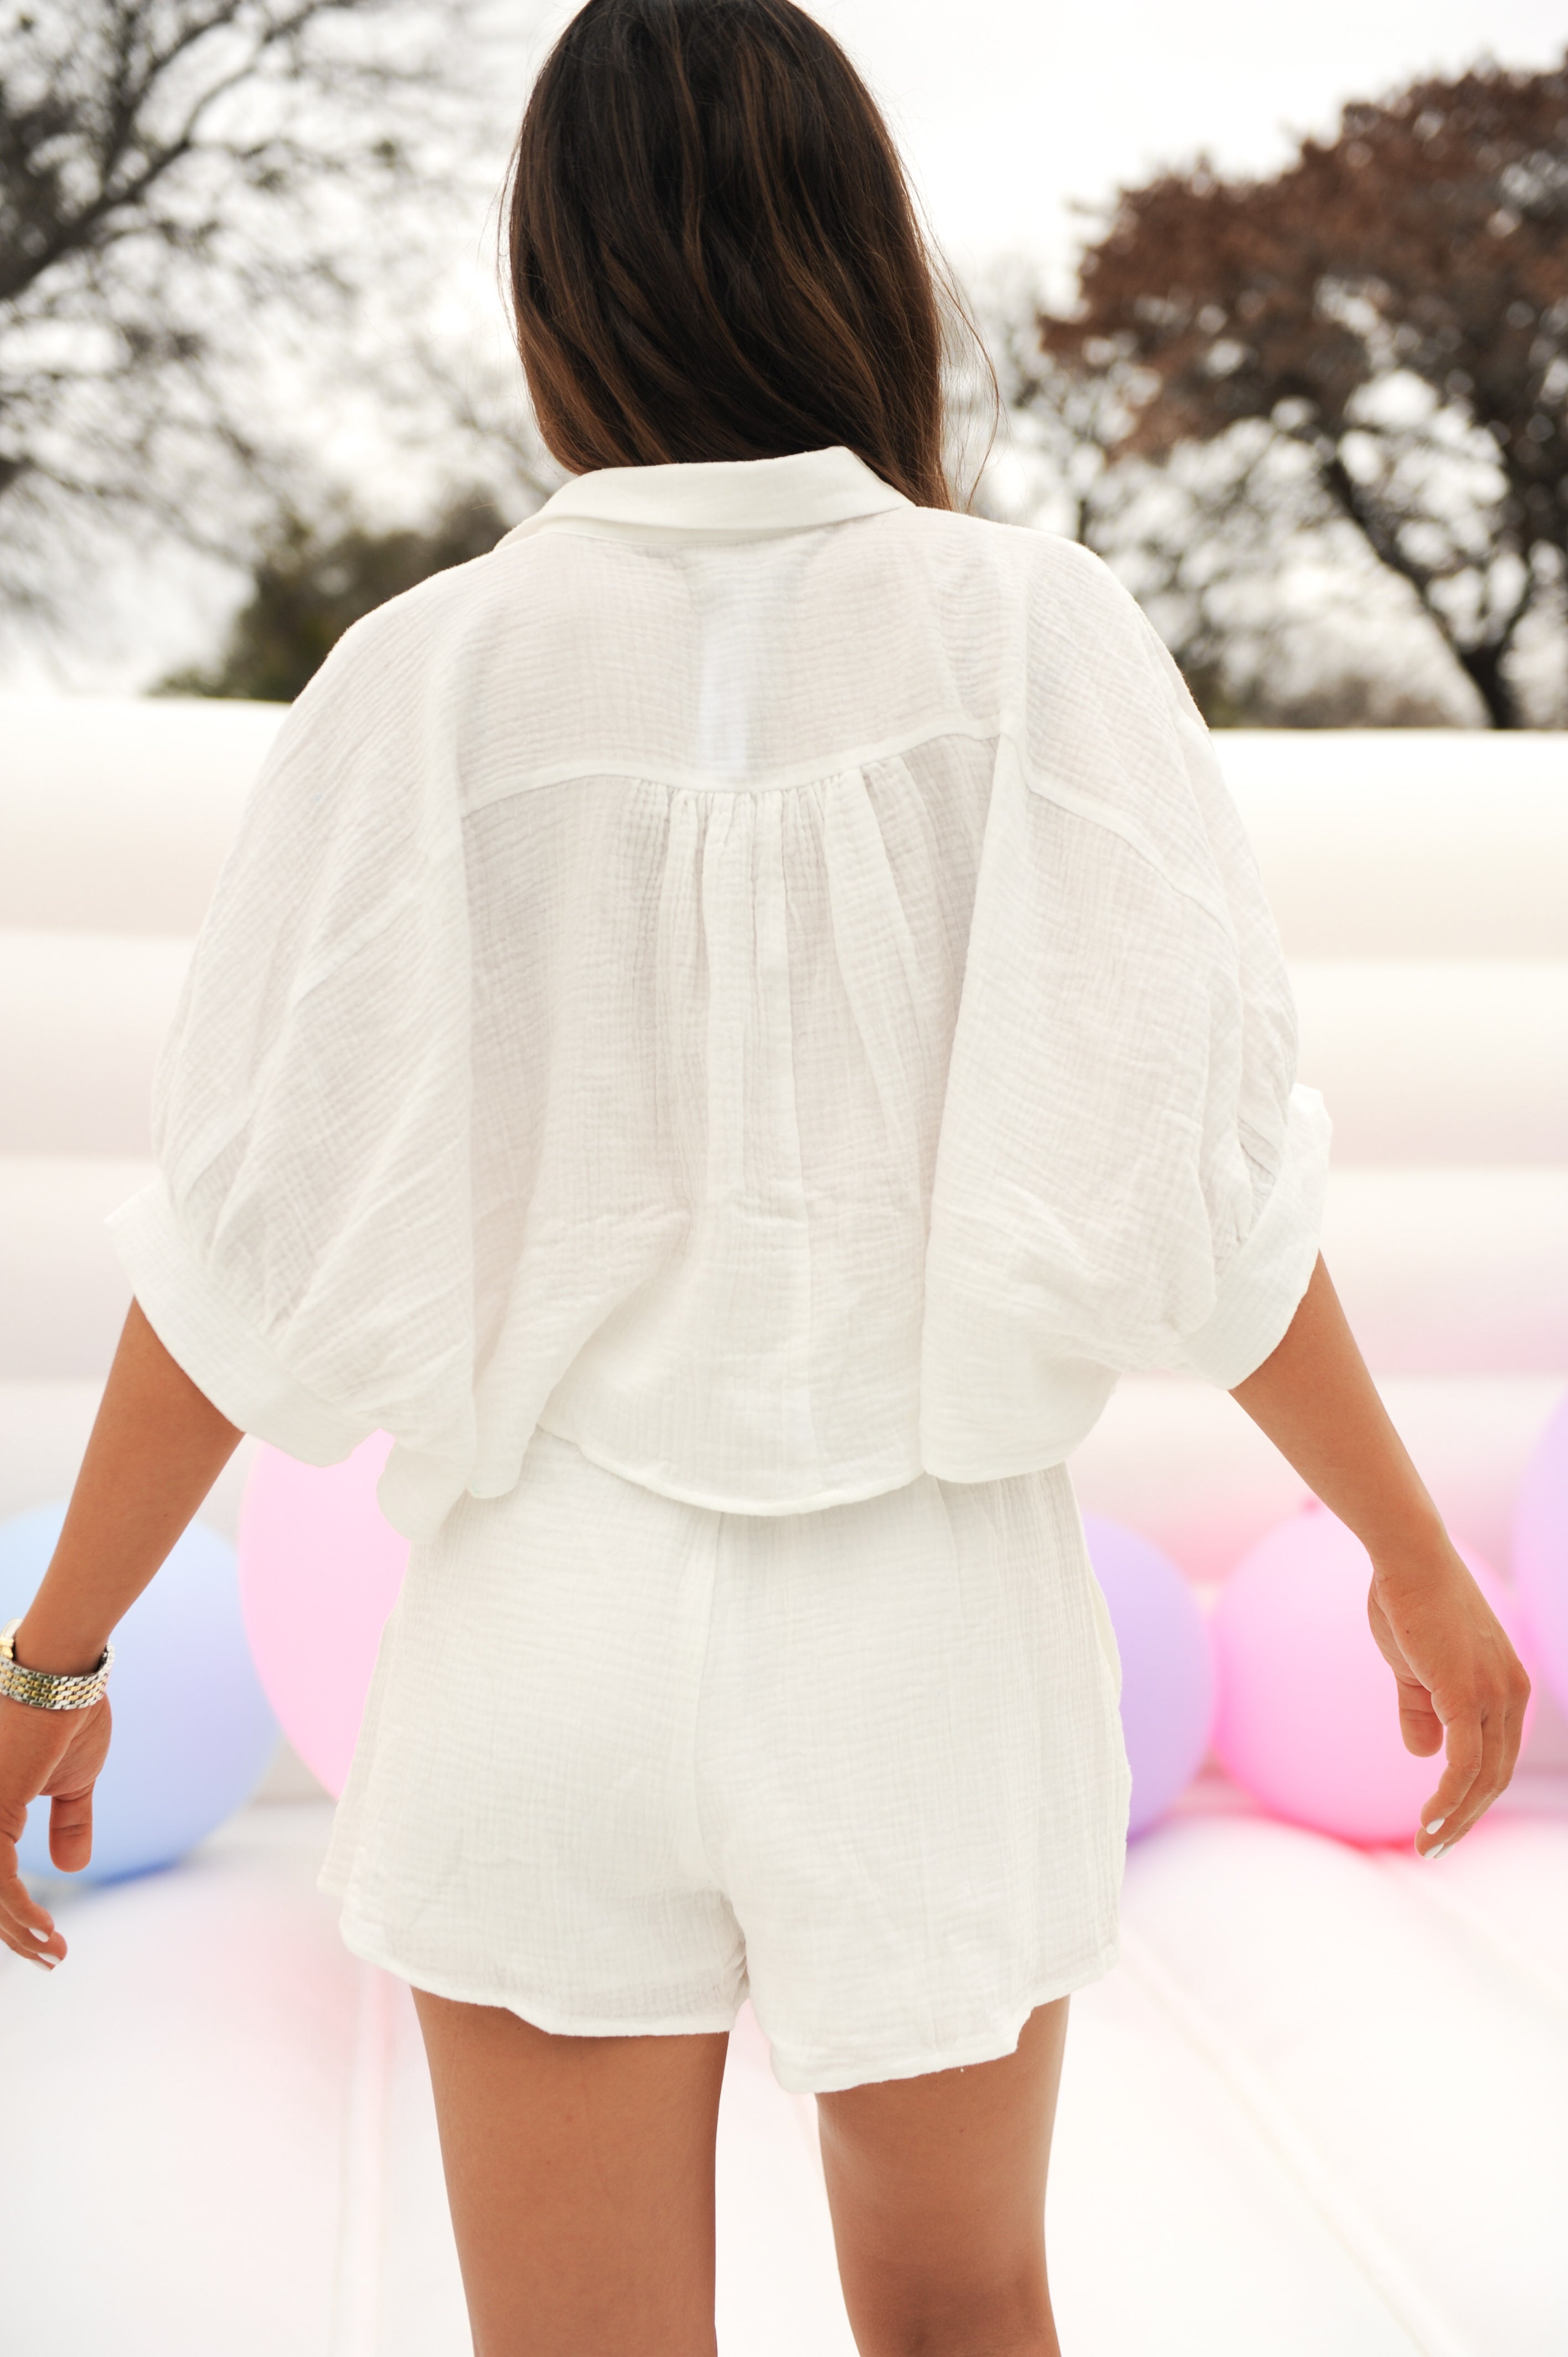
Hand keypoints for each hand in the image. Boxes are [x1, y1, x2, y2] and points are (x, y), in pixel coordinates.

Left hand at [0, 1694, 111, 1966]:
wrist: (62, 1675)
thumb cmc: (68, 1714)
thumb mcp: (73, 1780)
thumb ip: (68, 1822)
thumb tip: (72, 1869)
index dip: (17, 1915)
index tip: (49, 1940)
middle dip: (16, 1935)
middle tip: (50, 1959)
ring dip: (20, 1933)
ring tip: (52, 1954)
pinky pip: (0, 1881)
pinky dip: (21, 1913)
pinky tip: (44, 1931)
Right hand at [1367, 1537, 1529, 1857]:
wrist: (1407, 1559)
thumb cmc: (1408, 1603)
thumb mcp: (1414, 1667)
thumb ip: (1421, 1710)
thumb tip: (1425, 1755)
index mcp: (1506, 1685)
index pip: (1497, 1755)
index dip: (1472, 1794)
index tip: (1443, 1821)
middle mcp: (1511, 1692)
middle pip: (1496, 1775)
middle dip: (1465, 1818)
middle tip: (1434, 1847)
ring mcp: (1493, 1693)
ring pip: (1483, 1777)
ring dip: (1455, 1817)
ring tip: (1427, 1844)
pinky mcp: (1467, 1693)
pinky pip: (1464, 1762)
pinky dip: (1449, 1798)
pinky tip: (1430, 1820)